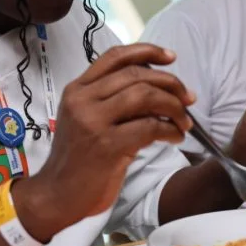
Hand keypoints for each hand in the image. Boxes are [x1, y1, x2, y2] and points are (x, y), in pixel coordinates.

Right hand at [21, 43, 193, 239]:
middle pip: (136, 75)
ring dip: (173, 106)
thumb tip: (156, 89)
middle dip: (170, 83)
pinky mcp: (107, 146)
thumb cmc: (78, 159)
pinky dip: (170, 129)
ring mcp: (93, 122)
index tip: (171, 57)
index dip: (147, 51)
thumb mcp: (86, 120)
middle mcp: (83, 100)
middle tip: (187, 97)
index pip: (115, 56)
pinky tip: (175, 136)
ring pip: (145, 96)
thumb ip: (111, 100)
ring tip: (184, 120)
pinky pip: (149, 127)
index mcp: (77, 89)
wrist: (57, 194)